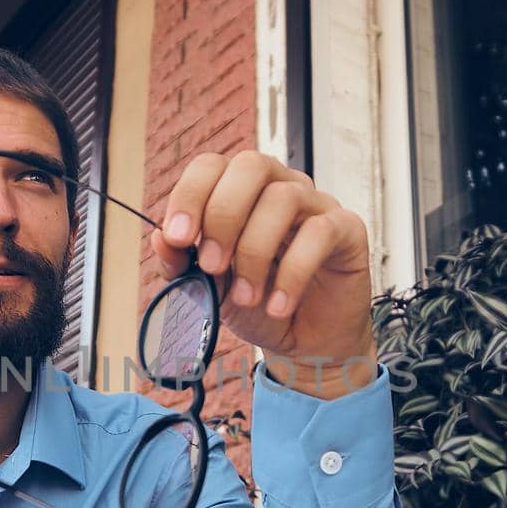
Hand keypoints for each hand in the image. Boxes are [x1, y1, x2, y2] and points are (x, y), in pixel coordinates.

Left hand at [150, 151, 376, 398]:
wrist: (305, 342)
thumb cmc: (257, 304)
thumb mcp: (208, 289)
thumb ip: (182, 264)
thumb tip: (159, 238)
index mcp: (241, 191)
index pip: (212, 165)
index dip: (190, 195)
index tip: (177, 238)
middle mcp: (279, 186)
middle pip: (251, 166)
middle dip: (223, 216)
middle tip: (212, 265)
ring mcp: (315, 204)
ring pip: (283, 198)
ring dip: (255, 252)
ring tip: (247, 297)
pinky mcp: (346, 229)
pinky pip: (319, 233)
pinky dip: (292, 273)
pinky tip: (278, 305)